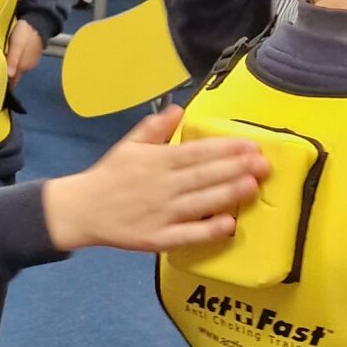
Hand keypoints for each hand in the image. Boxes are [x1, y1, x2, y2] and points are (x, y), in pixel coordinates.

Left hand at [5, 19, 44, 81]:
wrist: (37, 22)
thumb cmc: (25, 33)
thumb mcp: (17, 45)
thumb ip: (13, 59)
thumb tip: (9, 75)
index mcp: (23, 67)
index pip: (11, 81)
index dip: (3, 82)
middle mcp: (26, 68)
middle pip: (12, 76)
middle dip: (3, 75)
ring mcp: (28, 62)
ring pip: (15, 69)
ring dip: (7, 67)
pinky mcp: (28, 56)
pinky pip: (18, 62)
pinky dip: (11, 62)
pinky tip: (5, 56)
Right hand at [41, 106, 265, 253]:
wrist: (82, 209)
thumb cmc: (110, 176)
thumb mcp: (129, 145)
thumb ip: (154, 128)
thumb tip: (178, 109)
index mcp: (157, 161)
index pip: (197, 152)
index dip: (226, 149)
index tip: (251, 145)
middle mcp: (162, 186)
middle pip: (204, 176)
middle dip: (235, 168)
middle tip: (264, 164)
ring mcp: (161, 213)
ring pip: (200, 202)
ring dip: (227, 194)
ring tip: (253, 186)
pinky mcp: (157, 238)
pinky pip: (187, 235)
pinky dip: (207, 231)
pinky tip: (228, 226)